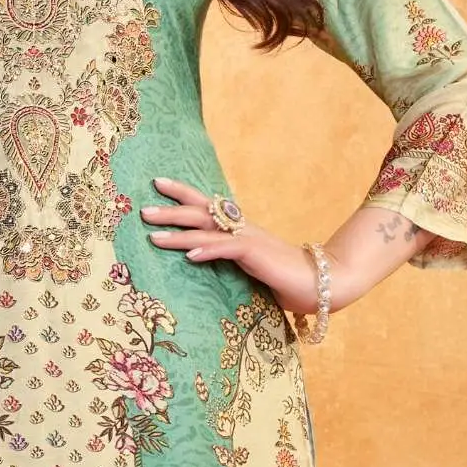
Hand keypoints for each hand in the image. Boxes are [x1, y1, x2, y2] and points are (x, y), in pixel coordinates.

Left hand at [141, 178, 318, 306]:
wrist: (324, 283)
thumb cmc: (288, 280)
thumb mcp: (252, 269)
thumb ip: (231, 264)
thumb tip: (207, 267)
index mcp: (241, 230)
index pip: (208, 205)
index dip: (183, 193)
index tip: (158, 184)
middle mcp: (242, 229)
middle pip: (201, 212)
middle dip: (170, 209)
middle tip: (143, 209)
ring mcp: (249, 240)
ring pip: (207, 230)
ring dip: (178, 232)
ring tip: (152, 234)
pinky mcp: (256, 255)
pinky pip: (227, 249)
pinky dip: (206, 250)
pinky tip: (187, 255)